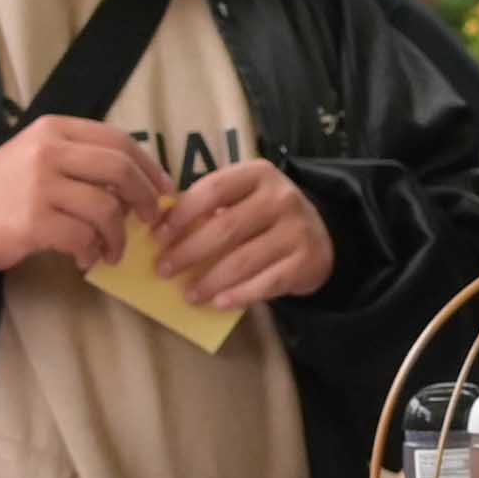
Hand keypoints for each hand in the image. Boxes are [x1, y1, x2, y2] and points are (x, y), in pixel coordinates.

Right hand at [0, 113, 168, 273]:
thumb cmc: (8, 187)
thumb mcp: (41, 155)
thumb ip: (84, 160)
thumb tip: (140, 186)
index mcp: (55, 129)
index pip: (118, 140)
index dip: (149, 167)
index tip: (164, 189)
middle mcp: (49, 151)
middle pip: (119, 169)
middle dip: (145, 198)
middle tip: (150, 220)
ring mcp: (40, 185)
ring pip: (106, 208)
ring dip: (118, 236)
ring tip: (112, 250)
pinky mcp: (34, 221)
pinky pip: (83, 237)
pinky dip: (92, 252)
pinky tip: (86, 259)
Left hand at [152, 158, 335, 309]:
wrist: (320, 236)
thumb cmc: (266, 217)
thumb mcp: (244, 199)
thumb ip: (211, 208)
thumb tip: (164, 232)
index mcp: (258, 174)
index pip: (212, 189)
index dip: (181, 214)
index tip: (157, 236)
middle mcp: (281, 197)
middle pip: (225, 227)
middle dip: (188, 251)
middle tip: (164, 269)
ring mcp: (296, 229)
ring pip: (243, 260)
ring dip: (210, 281)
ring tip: (188, 294)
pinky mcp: (306, 261)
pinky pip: (266, 283)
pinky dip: (239, 295)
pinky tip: (218, 303)